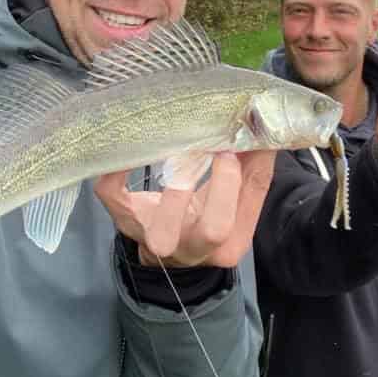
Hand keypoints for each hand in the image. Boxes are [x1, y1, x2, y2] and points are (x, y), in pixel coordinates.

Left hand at [93, 150, 275, 267]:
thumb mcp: (237, 203)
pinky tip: (130, 145)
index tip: (234, 147)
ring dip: (176, 184)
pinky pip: (112, 194)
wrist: (168, 250)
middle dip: (221, 185)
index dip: (236, 181)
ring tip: (184, 146)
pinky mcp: (125, 218)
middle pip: (213, 230)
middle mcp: (191, 248)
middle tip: (218, 148)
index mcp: (226, 245)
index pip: (240, 220)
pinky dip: (116, 169)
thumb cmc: (208, 217)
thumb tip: (264, 127)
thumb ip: (254, 172)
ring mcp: (154, 237)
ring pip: (162, 226)